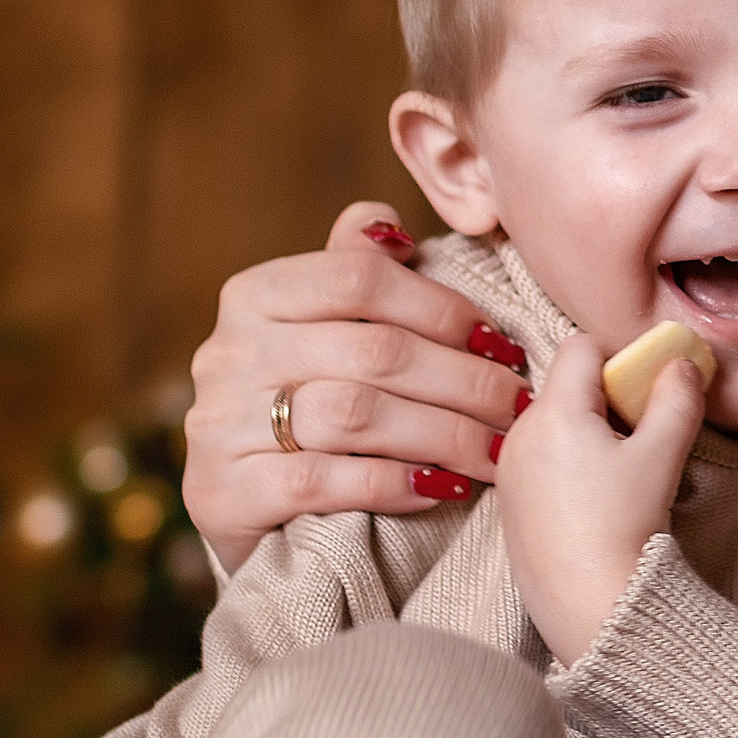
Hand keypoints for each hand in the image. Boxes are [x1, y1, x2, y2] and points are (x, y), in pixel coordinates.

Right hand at [183, 202, 531, 572]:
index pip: (361, 279)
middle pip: (374, 351)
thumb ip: (352, 270)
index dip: (442, 308)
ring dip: (443, 433)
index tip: (499, 343)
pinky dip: (393, 482)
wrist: (236, 512)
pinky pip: (323, 481)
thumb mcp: (321, 329)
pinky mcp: (224, 493)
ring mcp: (219, 424)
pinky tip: (442, 487)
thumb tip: (392, 224)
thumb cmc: (301, 403)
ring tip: (496, 449)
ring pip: (356, 414)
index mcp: (256, 295)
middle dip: (464, 380)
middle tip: (518, 403)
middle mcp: (229, 352)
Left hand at [495, 332, 707, 666]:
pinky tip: (596, 499)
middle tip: (642, 434)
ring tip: (622, 472)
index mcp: (553, 413)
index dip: (621, 356)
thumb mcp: (664, 455)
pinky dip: (568, 462)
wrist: (592, 609)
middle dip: (608, 397)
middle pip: (566, 384)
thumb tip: (683, 364)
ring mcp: (509, 472)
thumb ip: (679, 398)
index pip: (582, 346)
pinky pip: (540, 459)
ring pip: (553, 422)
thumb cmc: (624, 530)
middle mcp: (519, 435)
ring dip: (588, 430)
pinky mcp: (509, 505)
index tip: (648, 389)